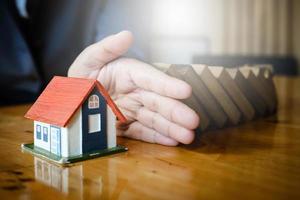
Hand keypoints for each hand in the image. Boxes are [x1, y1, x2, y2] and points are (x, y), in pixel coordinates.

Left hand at [68, 31, 198, 145]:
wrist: (72, 101)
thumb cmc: (82, 78)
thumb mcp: (88, 61)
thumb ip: (107, 48)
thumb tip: (127, 35)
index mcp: (128, 74)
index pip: (150, 78)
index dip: (167, 84)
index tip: (185, 90)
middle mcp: (135, 92)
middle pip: (158, 101)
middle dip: (176, 111)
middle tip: (193, 120)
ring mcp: (132, 111)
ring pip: (155, 119)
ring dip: (172, 128)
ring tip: (188, 136)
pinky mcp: (127, 127)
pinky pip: (143, 132)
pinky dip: (157, 137)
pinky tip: (173, 141)